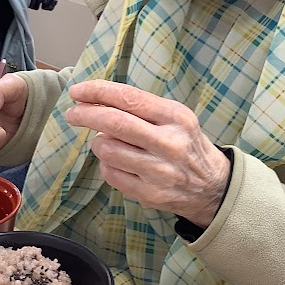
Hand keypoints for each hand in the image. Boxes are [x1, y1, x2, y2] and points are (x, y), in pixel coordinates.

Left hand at [65, 79, 230, 227]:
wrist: (212, 186)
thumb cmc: (185, 143)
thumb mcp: (175, 118)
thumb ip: (141, 108)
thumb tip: (95, 100)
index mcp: (176, 117)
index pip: (129, 98)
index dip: (98, 92)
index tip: (78, 91)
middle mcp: (170, 143)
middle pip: (114, 123)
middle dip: (85, 115)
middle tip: (73, 113)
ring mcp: (159, 171)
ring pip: (107, 150)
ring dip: (98, 142)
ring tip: (106, 141)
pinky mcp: (150, 193)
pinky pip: (111, 174)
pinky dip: (106, 164)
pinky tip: (117, 161)